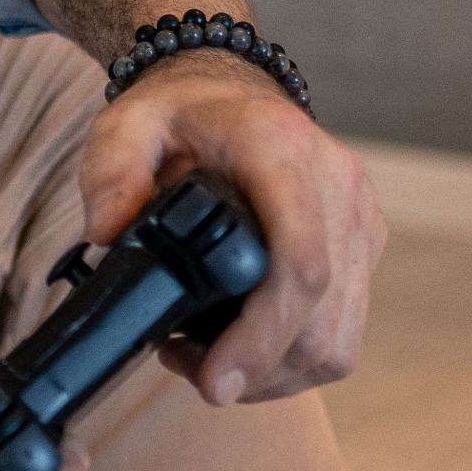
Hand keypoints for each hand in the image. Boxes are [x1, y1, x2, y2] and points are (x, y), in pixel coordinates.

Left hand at [78, 53, 385, 404]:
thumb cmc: (181, 114)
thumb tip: (107, 235)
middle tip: (190, 371)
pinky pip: (344, 330)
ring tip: (211, 365)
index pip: (299, 260)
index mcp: (281, 148)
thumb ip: (109, 173)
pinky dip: (296, 359)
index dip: (263, 335)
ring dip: (277, 376)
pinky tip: (246, 350)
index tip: (217, 380)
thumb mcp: (127, 124)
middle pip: (321, 319)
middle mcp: (337, 183)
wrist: (231, 90)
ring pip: (338, 339)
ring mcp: (359, 216)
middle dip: (256, 369)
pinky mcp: (364, 243)